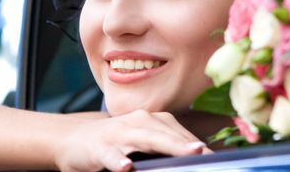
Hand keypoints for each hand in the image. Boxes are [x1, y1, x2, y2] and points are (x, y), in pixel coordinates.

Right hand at [53, 110, 207, 171]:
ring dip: (164, 145)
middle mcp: (138, 122)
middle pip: (166, 133)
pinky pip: (111, 154)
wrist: (75, 139)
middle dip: (185, 144)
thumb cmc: (116, 141)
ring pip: (144, 139)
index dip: (196, 145)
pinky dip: (118, 160)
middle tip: (204, 153)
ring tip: (183, 153)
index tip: (214, 158)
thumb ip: (164, 148)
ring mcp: (119, 133)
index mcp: (152, 121)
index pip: (179, 134)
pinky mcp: (99, 147)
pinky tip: (126, 167)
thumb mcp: (142, 141)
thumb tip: (195, 156)